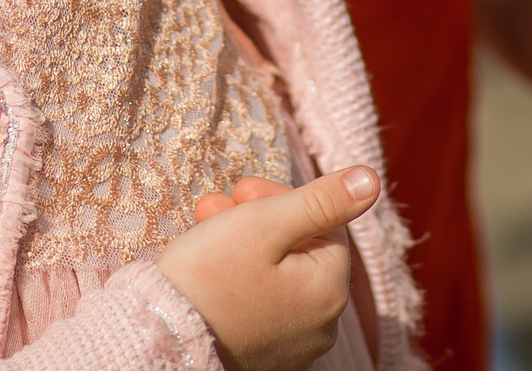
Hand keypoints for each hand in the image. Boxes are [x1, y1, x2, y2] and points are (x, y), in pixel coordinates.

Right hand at [157, 166, 379, 370]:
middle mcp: (322, 325)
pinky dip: (241, 281)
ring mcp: (295, 347)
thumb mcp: (264, 224)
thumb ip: (321, 200)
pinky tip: (210, 269)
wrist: (162, 339)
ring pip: (278, 276)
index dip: (282, 198)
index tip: (241, 191)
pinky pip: (262, 306)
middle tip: (216, 205)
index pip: (323, 223)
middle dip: (258, 219)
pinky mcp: (265, 359)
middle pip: (300, 250)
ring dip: (245, 245)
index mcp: (330, 290)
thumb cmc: (209, 277)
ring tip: (204, 228)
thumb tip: (369, 179)